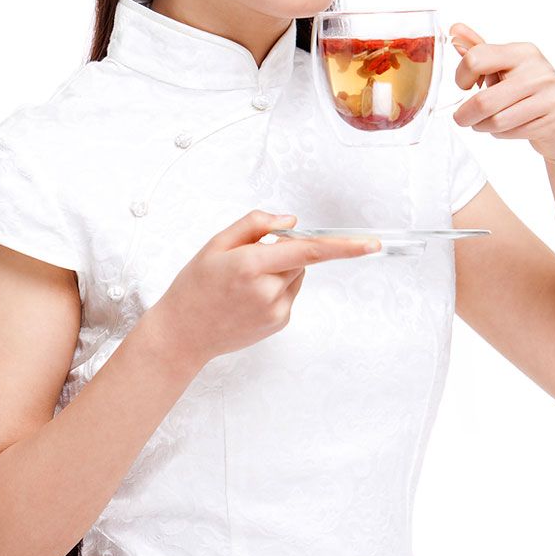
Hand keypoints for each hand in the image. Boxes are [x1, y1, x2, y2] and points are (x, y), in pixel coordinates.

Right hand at [147, 210, 379, 368]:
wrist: (183, 334)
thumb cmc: (196, 286)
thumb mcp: (215, 244)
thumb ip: (254, 224)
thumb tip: (291, 221)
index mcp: (250, 264)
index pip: (307, 250)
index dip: (344, 247)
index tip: (371, 244)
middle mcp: (267, 290)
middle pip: (300, 258)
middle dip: (283, 251)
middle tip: (247, 261)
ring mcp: (276, 311)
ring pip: (296, 275)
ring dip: (280, 271)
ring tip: (245, 283)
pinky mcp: (279, 323)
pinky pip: (290, 293)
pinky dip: (276, 288)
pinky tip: (248, 298)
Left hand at [448, 22, 554, 162]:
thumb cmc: (531, 93)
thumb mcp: (507, 68)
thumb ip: (480, 50)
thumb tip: (455, 29)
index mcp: (522, 52)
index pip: (476, 59)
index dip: (461, 77)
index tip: (464, 86)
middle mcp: (537, 69)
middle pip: (483, 100)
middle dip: (465, 114)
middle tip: (462, 118)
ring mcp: (548, 93)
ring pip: (495, 120)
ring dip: (482, 126)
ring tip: (485, 123)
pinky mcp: (554, 117)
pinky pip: (511, 131)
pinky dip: (501, 134)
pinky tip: (509, 128)